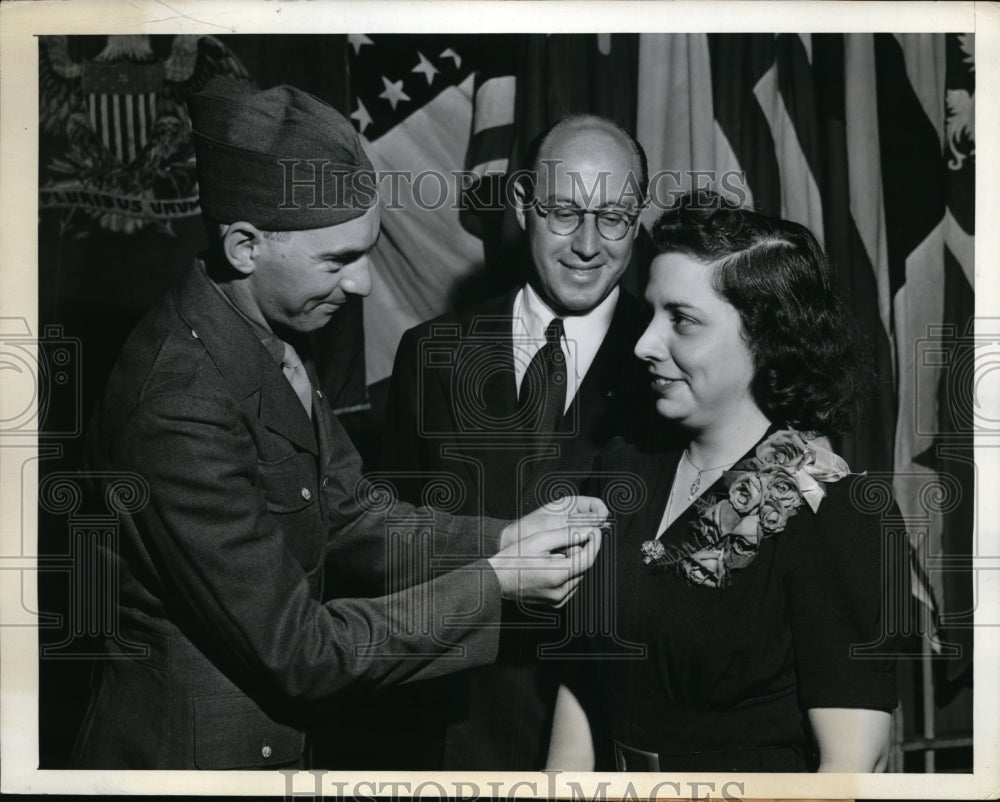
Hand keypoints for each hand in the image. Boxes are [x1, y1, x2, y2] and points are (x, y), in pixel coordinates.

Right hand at [489, 496, 607, 605]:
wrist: (495, 580)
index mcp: (558, 575)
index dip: (594, 542)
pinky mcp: (554, 604)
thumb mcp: (539, 540)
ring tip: (554, 554)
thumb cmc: (513, 558)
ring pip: (578, 576)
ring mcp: (558, 600)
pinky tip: (551, 566)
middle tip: (565, 540)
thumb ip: (566, 534)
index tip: (594, 530)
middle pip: (583, 567)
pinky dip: (567, 574)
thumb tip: (588, 531)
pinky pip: (570, 586)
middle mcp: (561, 591)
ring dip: (573, 563)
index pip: (588, 558)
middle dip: (580, 551)